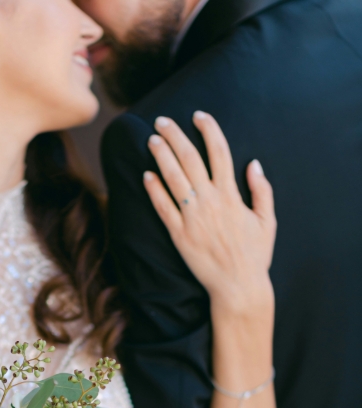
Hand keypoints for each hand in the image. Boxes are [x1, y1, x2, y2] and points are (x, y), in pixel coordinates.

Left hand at [144, 111, 276, 318]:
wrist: (237, 286)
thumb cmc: (254, 256)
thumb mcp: (268, 221)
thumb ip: (262, 190)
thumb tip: (253, 164)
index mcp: (231, 195)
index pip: (219, 152)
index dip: (208, 130)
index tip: (198, 115)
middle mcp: (210, 201)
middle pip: (190, 159)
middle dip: (175, 136)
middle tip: (162, 121)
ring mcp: (192, 217)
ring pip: (173, 178)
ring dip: (161, 156)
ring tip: (152, 140)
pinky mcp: (179, 235)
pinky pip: (163, 207)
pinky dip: (154, 190)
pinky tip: (146, 175)